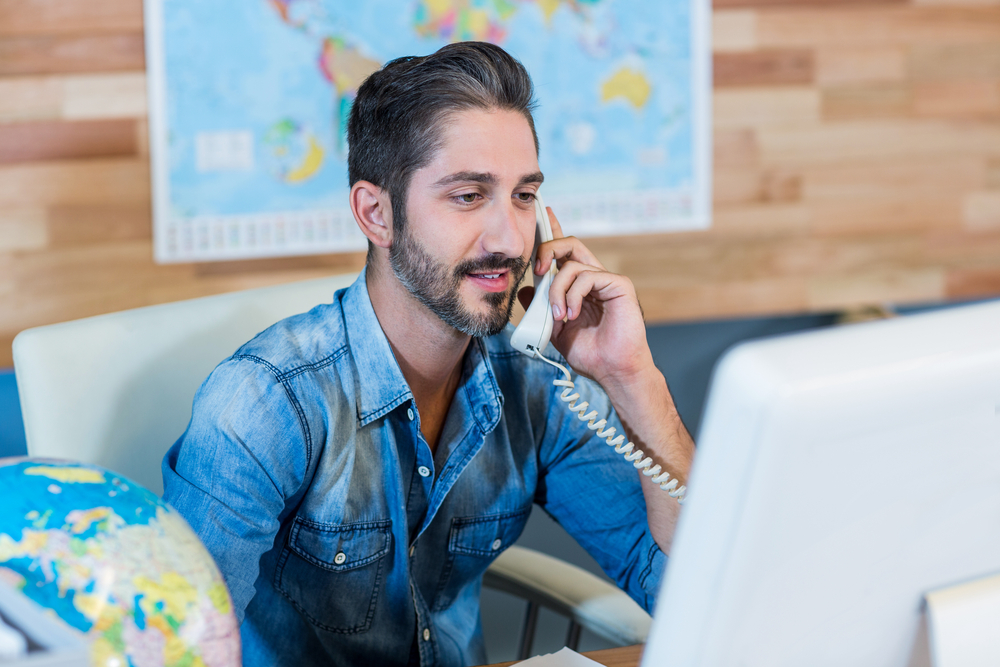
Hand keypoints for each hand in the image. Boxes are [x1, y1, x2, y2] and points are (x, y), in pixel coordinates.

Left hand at [517, 207, 656, 388]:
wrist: (613, 371)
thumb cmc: (590, 353)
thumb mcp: (554, 329)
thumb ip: (541, 308)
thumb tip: (526, 290)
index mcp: (579, 285)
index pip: (564, 252)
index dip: (553, 230)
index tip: (541, 214)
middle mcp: (594, 278)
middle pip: (569, 245)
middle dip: (547, 249)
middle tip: (536, 271)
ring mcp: (607, 280)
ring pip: (572, 264)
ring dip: (557, 291)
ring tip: (558, 316)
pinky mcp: (619, 285)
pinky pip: (588, 276)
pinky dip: (573, 295)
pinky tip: (571, 314)